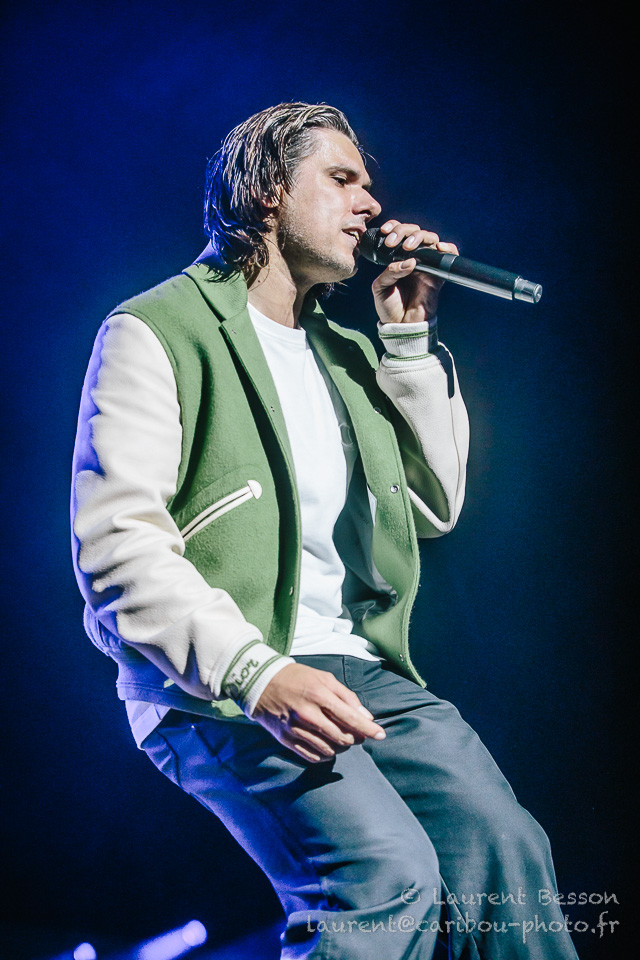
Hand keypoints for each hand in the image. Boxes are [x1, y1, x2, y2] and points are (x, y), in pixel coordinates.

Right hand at [252, 662, 385, 762]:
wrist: (260, 682)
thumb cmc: (297, 678)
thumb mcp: (323, 678)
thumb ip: (347, 696)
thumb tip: (366, 717)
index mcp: (320, 695)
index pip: (351, 718)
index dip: (369, 729)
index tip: (381, 735)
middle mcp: (308, 714)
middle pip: (342, 737)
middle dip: (355, 738)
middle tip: (356, 734)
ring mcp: (296, 729)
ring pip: (329, 749)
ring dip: (340, 747)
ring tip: (341, 739)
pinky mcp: (286, 740)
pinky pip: (312, 756)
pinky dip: (324, 754)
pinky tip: (327, 746)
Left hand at [372, 220, 458, 323]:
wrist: (400, 326)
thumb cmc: (389, 307)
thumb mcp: (380, 287)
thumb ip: (390, 272)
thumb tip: (410, 261)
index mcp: (398, 258)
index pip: (399, 234)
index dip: (394, 227)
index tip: (385, 232)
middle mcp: (413, 258)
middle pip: (415, 232)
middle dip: (403, 231)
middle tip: (393, 243)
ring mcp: (426, 265)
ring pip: (430, 239)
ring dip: (420, 237)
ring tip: (409, 247)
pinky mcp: (438, 275)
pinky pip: (448, 256)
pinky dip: (448, 248)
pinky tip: (439, 247)